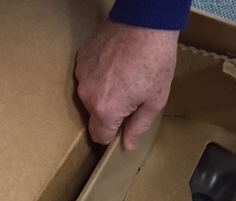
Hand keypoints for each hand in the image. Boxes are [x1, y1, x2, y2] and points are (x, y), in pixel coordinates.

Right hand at [75, 20, 178, 149]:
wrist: (146, 20)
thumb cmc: (155, 60)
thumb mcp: (155, 100)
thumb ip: (138, 127)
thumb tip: (128, 144)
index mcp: (105, 110)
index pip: (99, 137)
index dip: (113, 134)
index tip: (124, 124)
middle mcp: (87, 95)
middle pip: (94, 117)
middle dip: (109, 113)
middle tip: (129, 96)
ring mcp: (81, 74)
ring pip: (90, 97)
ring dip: (103, 93)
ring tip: (123, 77)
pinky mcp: (81, 58)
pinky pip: (87, 77)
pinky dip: (99, 76)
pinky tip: (115, 64)